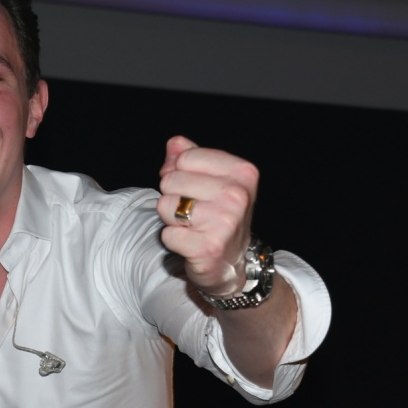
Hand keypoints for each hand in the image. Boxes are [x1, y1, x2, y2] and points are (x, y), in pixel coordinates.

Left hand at [157, 135, 258, 297]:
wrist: (231, 264)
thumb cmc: (218, 216)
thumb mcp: (211, 180)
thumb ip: (189, 156)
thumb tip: (174, 144)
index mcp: (242, 172)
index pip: (185, 157)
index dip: (180, 173)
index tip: (195, 189)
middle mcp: (237, 196)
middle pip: (171, 180)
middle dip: (174, 197)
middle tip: (194, 212)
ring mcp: (224, 222)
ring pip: (166, 206)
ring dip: (171, 219)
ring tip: (192, 227)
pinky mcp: (208, 248)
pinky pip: (167, 234)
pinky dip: (173, 240)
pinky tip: (191, 244)